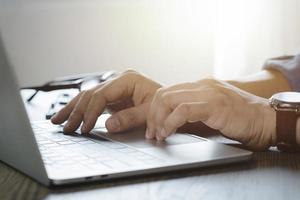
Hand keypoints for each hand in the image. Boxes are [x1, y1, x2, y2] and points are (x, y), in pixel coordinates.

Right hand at [51, 70, 160, 133]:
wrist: (170, 106)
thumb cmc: (163, 107)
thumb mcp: (149, 113)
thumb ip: (130, 118)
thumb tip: (108, 125)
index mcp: (128, 79)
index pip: (102, 95)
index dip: (91, 112)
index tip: (84, 127)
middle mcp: (118, 81)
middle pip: (91, 94)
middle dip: (77, 112)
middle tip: (67, 128)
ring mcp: (114, 88)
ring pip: (87, 96)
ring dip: (72, 109)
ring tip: (57, 121)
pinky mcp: (112, 97)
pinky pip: (92, 102)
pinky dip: (80, 110)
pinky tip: (68, 116)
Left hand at [146, 79, 275, 149]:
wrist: (266, 120)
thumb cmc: (240, 118)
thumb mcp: (212, 108)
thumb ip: (195, 108)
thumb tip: (173, 119)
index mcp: (200, 85)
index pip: (167, 91)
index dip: (155, 109)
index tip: (152, 126)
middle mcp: (202, 85)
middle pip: (163, 94)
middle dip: (152, 115)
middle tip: (152, 133)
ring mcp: (208, 93)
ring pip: (169, 100)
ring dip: (158, 120)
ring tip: (159, 135)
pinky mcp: (214, 105)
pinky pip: (183, 110)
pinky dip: (170, 122)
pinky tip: (168, 132)